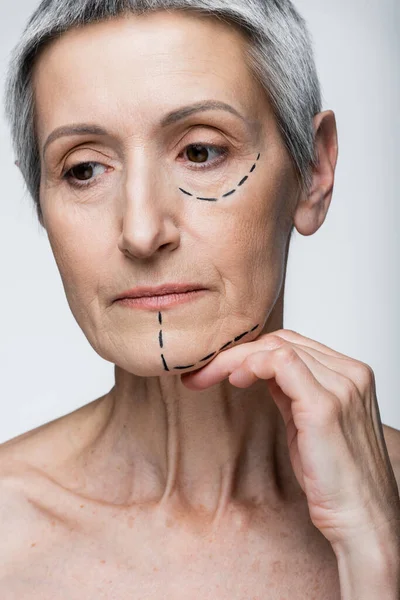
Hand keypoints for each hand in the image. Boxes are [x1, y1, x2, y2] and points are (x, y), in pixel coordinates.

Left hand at [181, 329, 399, 551]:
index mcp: (349, 375)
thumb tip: (260, 370)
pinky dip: (252, 365)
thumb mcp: (308, 423)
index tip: (220, 368)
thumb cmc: (336, 480)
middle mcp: (350, 373)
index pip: (294, 343)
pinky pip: (281, 363)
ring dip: (235, 358)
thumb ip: (291, 391)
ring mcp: (341, 386)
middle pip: (282, 340)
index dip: (252, 351)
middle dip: (236, 352)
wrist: (363, 522)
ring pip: (277, 346)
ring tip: (211, 377)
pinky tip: (237, 380)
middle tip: (203, 372)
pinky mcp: (325, 405)